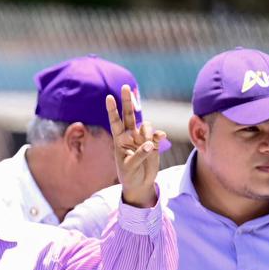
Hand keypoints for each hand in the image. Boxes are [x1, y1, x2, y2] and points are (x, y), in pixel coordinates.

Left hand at [108, 86, 161, 208]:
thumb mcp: (130, 167)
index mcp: (119, 140)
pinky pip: (157, 134)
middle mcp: (130, 136)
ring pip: (146, 124)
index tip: (108, 97)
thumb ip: (139, 154)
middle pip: (129, 115)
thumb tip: (149, 143)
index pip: (114, 122)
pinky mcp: (153, 142)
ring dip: (147, 132)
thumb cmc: (129, 175)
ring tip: (148, 146)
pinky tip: (160, 139)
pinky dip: (158, 136)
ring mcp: (142, 138)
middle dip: (127, 101)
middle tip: (125, 86)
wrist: (140, 183)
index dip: (112, 110)